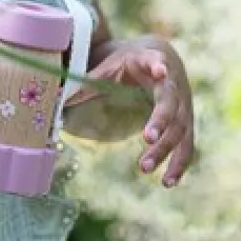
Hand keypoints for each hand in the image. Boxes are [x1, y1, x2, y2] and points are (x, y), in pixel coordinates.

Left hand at [68, 39, 194, 186]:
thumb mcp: (107, 67)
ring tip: (145, 168)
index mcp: (151, 61)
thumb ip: (86, 83)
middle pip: (171, 102)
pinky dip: (180, 163)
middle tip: (146, 139)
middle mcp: (174, 82)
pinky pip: (187, 144)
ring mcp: (185, 103)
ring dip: (166, 149)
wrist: (160, 57)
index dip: (158, 66)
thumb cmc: (127, 62)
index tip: (161, 71)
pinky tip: (168, 182)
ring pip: (181, 127)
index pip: (156, 62)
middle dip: (160, 120)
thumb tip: (53, 97)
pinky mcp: (187, 121)